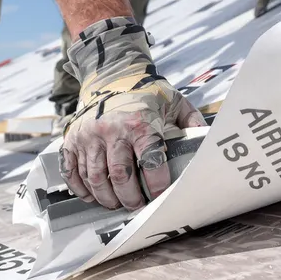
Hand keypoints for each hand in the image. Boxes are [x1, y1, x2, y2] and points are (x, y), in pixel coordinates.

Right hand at [61, 18, 205, 210]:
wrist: (110, 73)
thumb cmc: (145, 92)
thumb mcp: (174, 101)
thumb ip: (191, 121)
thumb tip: (209, 139)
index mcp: (139, 123)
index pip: (150, 162)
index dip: (157, 185)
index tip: (160, 196)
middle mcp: (111, 130)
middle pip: (120, 177)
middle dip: (130, 198)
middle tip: (137, 206)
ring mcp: (88, 136)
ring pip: (95, 178)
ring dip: (106, 198)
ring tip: (117, 203)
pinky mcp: (71, 140)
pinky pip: (71, 171)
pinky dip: (80, 188)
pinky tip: (92, 195)